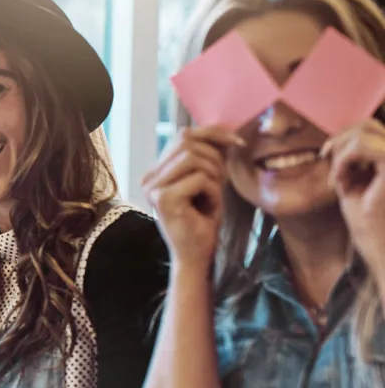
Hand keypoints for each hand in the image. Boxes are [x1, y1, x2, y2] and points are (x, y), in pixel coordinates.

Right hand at [142, 126, 242, 266]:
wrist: (196, 256)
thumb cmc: (203, 221)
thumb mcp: (207, 181)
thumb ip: (207, 157)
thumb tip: (224, 131)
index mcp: (156, 172)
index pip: (183, 135)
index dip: (212, 132)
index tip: (237, 141)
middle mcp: (149, 178)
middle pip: (187, 142)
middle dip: (215, 157)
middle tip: (222, 181)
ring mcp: (153, 188)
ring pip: (193, 157)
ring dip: (214, 175)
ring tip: (213, 196)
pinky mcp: (163, 198)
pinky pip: (200, 178)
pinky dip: (214, 191)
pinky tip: (208, 208)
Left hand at [325, 119, 384, 273]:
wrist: (379, 246)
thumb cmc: (368, 219)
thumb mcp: (356, 181)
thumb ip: (354, 158)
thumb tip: (340, 137)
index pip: (371, 127)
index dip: (344, 135)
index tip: (326, 155)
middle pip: (367, 124)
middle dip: (340, 140)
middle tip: (326, 159)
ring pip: (364, 132)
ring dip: (341, 153)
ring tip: (338, 178)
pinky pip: (361, 147)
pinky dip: (343, 161)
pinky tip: (339, 182)